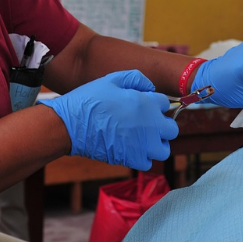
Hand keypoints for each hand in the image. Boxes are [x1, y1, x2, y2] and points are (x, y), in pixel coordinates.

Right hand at [39, 70, 178, 169]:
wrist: (71, 125)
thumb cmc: (90, 100)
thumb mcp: (112, 79)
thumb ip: (136, 79)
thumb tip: (150, 87)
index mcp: (146, 103)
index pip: (165, 103)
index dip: (154, 103)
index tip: (144, 105)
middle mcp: (150, 125)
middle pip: (171, 129)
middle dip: (162, 125)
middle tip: (147, 123)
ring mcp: (142, 144)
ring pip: (163, 149)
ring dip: (156, 144)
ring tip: (143, 139)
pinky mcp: (131, 159)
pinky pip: (148, 162)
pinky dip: (143, 157)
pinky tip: (132, 148)